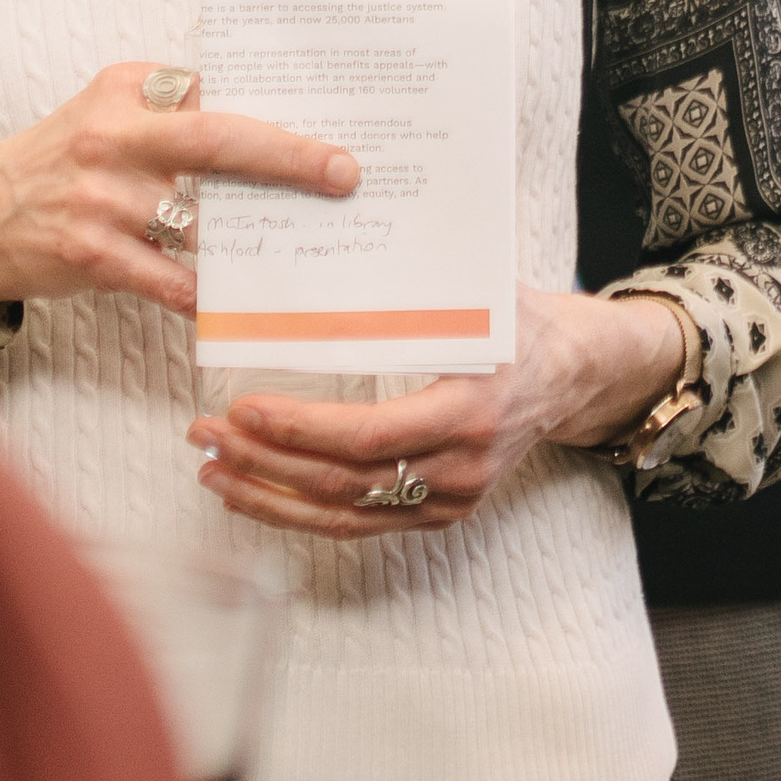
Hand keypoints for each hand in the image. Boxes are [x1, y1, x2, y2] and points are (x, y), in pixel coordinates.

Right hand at [0, 64, 359, 330]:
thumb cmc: (58, 158)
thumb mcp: (105, 109)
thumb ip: (170, 106)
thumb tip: (263, 120)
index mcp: (126, 91)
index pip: (211, 88)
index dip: (271, 104)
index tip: (327, 117)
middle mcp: (116, 138)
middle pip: (219, 141)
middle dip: (289, 156)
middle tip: (342, 172)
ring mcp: (104, 199)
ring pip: (202, 220)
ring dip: (256, 233)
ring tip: (306, 240)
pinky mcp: (93, 255)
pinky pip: (168, 279)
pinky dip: (206, 292)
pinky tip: (235, 299)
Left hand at [187, 287, 686, 539]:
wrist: (576, 374)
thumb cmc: (522, 322)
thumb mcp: (479, 296)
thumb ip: (416, 291)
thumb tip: (331, 257)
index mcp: (469, 410)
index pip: (369, 435)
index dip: (302, 429)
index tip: (245, 407)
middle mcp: (460, 467)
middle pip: (344, 481)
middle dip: (265, 462)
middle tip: (204, 435)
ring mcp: (450, 499)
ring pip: (344, 514)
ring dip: (270, 496)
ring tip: (212, 470)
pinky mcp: (441, 512)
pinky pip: (361, 522)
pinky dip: (302, 511)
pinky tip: (258, 492)